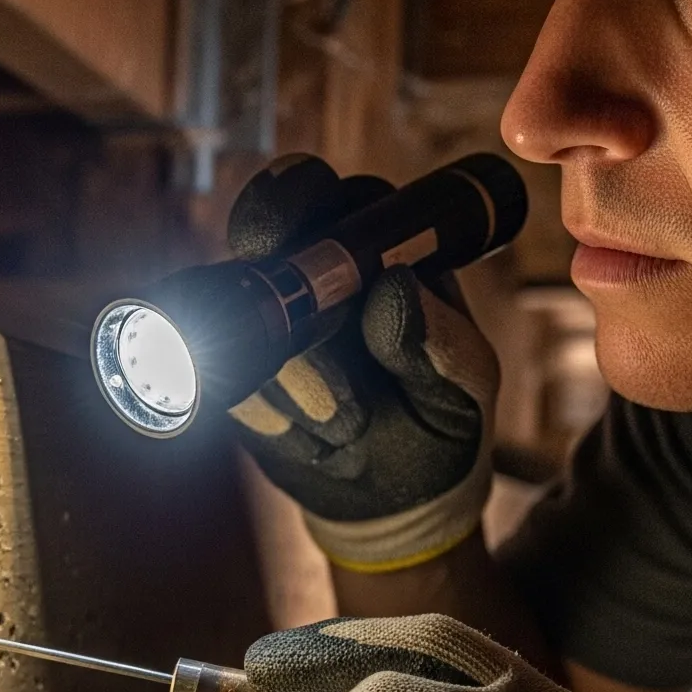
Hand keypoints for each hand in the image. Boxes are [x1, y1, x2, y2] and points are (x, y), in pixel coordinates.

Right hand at [225, 156, 499, 574]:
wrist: (399, 498)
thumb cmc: (441, 420)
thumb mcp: (463, 383)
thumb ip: (437, 340)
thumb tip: (394, 290)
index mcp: (372, 241)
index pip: (319, 194)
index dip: (291, 204)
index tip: (288, 245)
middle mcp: (308, 271)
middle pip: (254, 235)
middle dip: (263, 280)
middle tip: (294, 338)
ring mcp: (264, 325)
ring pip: (239, 323)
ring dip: (292, 384)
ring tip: (349, 427)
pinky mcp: (234, 379)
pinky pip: (228, 388)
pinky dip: (273, 421)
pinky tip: (315, 443)